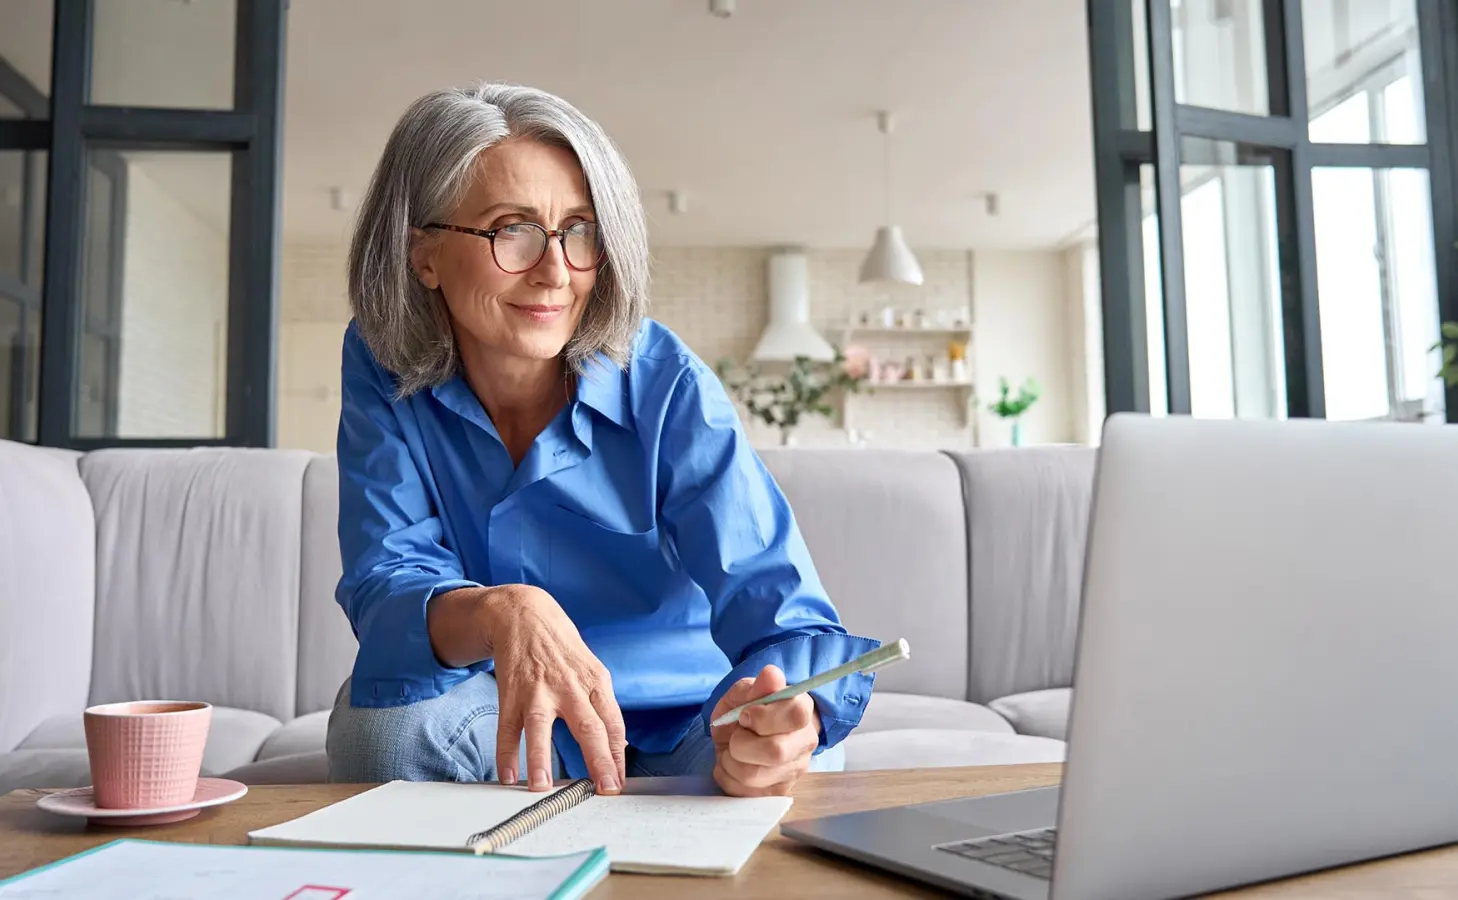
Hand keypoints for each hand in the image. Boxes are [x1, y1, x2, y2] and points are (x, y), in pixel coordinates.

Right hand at [478, 585, 626, 793]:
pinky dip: (506, 753)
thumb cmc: (562, 647)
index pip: (613, 724)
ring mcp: (538, 690)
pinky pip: (508, 727)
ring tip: (542, 787)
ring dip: (541, 758)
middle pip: (589, 727)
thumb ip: (602, 705)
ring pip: (541, 727)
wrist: (525, 614)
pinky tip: (507, 775)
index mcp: (595, 682)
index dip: (618, 755)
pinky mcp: (511, 692)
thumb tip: (619, 743)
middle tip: (606, 789)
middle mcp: (569, 687)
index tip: (619, 782)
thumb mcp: (592, 669)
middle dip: (599, 760)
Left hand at [710, 665, 821, 796]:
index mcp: (802, 710)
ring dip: (730, 761)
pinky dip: (727, 777)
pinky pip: (744, 793)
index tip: (745, 714)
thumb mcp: (743, 693)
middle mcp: (805, 743)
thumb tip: (772, 675)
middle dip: (741, 743)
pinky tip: (732, 765)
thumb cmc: (745, 710)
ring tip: (731, 750)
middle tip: (735, 735)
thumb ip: (756, 686)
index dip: (762, 716)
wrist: (741, 734)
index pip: (795, 714)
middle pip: (775, 751)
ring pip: (754, 776)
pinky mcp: (778, 793)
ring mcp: (794, 771)